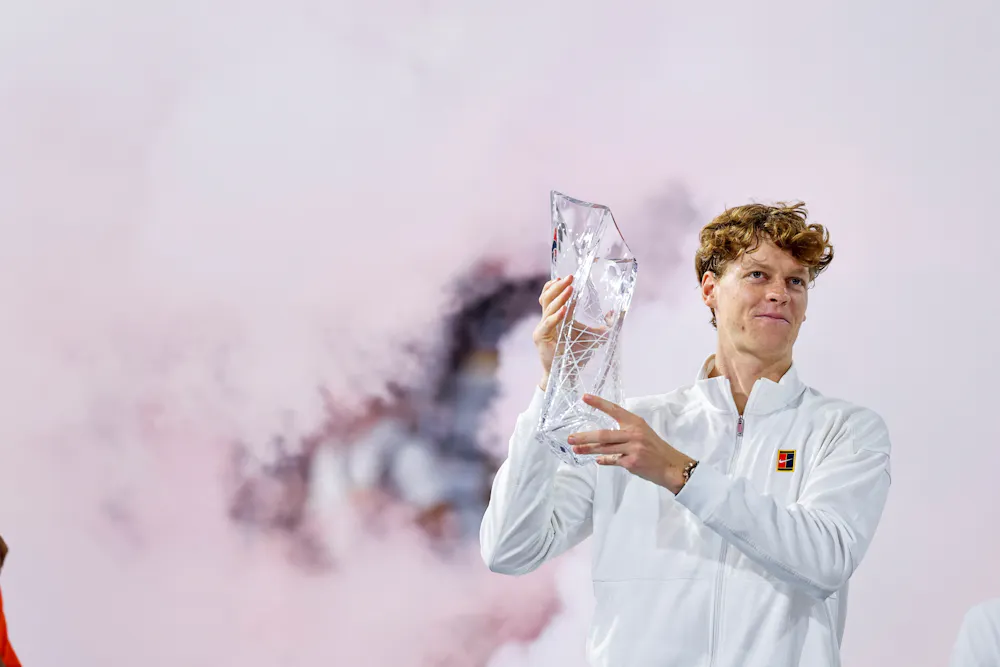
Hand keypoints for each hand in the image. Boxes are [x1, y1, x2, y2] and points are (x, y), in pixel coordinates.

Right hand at [532, 276, 608, 389]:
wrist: (564, 375)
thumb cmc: (575, 355)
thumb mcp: (592, 338)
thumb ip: (603, 328)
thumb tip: (615, 314)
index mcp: (556, 317)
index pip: (552, 296)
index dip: (558, 286)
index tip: (570, 277)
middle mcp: (547, 320)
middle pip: (548, 297)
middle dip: (559, 286)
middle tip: (570, 277)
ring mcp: (542, 328)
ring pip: (548, 307)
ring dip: (560, 297)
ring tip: (570, 289)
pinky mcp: (540, 337)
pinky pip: (547, 324)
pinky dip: (556, 316)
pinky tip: (565, 310)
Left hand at [567, 394, 695, 493]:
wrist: (671, 466)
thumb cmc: (656, 449)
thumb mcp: (642, 434)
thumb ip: (624, 434)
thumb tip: (606, 437)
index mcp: (635, 422)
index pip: (614, 409)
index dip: (599, 403)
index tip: (584, 397)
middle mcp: (633, 433)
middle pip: (603, 434)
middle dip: (584, 436)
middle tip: (570, 438)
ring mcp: (633, 448)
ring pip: (604, 448)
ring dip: (588, 449)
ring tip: (575, 449)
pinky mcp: (632, 462)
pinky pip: (612, 460)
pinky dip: (603, 460)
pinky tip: (596, 460)